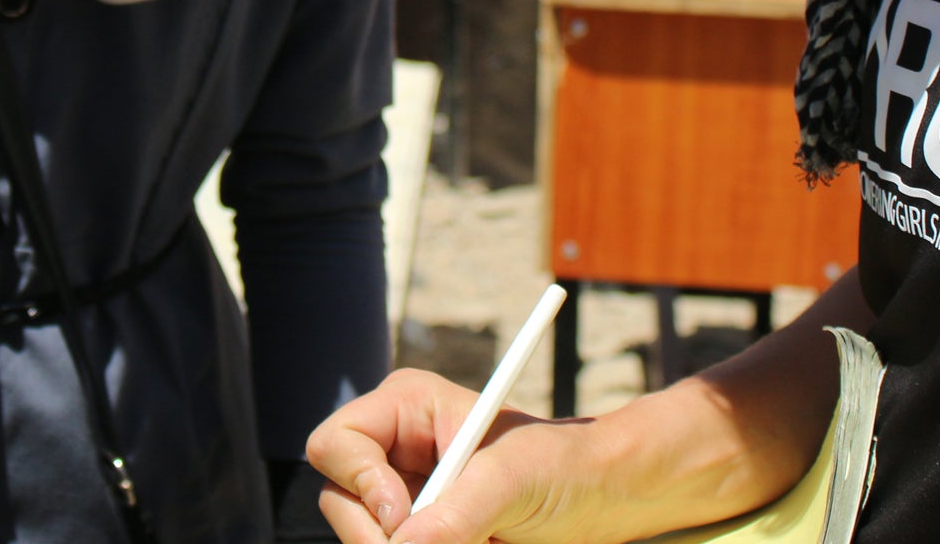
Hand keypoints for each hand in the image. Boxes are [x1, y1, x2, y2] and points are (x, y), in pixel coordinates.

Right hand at [305, 369, 605, 543]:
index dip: (360, 482)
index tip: (400, 517)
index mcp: (405, 409)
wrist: (602, 500)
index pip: (337, 443)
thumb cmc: (565, 466)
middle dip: (378, 536)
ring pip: (366, 540)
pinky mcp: (418, 534)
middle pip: (340, 501)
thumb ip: (459, 510)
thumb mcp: (515, 479)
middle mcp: (393, 451)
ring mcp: (403, 497)